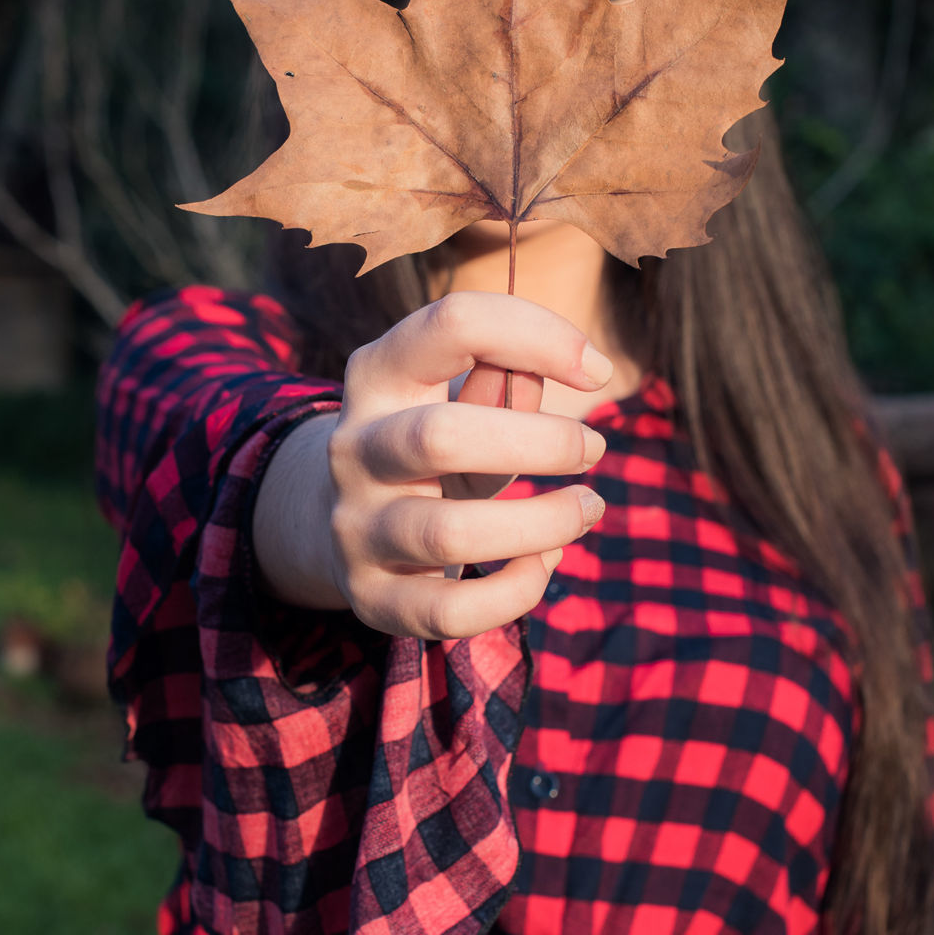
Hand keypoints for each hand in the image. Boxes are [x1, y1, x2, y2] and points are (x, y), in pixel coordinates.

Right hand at [252, 290, 610, 638]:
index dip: (538, 335)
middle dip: (541, 444)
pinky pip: (449, 610)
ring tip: (586, 508)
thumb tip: (579, 365)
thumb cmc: (432, 449)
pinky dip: (515, 591)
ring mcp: (355, 525)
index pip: (452, 324)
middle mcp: (353, 447)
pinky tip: (543, 562)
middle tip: (593, 449)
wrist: (338, 523)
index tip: (596, 369)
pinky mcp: (369, 595)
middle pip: (442, 436)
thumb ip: (510, 376)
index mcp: (378, 376)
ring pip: (449, 533)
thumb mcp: (459, 400)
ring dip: (542, 524)